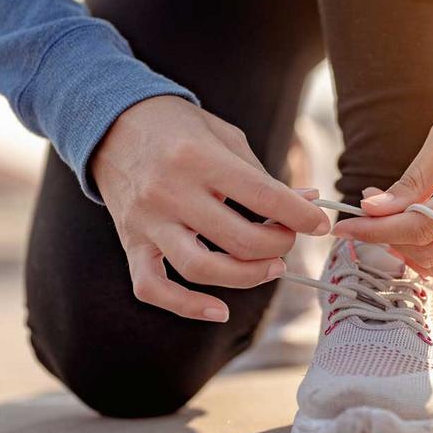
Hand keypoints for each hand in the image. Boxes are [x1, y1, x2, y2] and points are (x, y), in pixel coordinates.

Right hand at [92, 96, 329, 321]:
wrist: (112, 122)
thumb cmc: (177, 126)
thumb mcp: (224, 136)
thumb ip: (261, 174)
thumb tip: (305, 202)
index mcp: (199, 158)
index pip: (263, 197)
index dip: (300, 216)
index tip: (320, 224)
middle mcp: (170, 191)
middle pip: (239, 240)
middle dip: (279, 245)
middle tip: (289, 239)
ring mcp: (147, 221)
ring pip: (202, 269)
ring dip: (247, 277)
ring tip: (271, 268)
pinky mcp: (131, 242)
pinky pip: (153, 287)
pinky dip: (186, 306)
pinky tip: (218, 310)